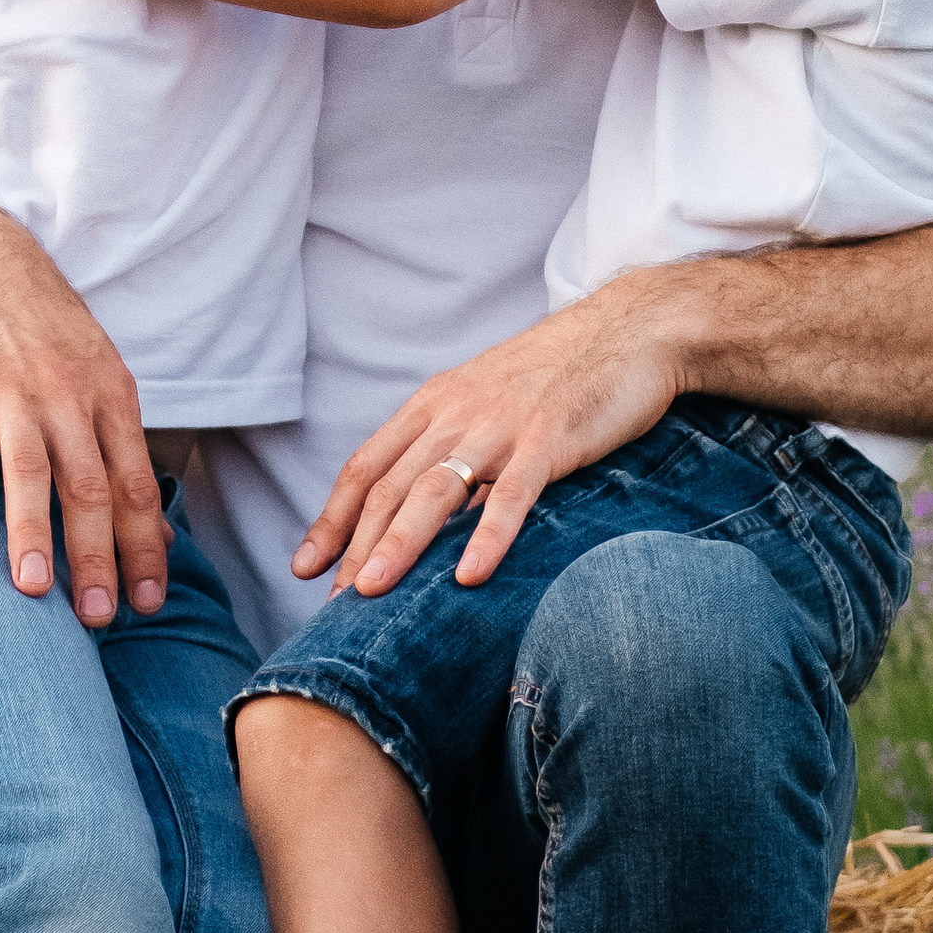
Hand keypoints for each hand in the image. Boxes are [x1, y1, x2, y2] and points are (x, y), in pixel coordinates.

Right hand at [0, 224, 169, 627]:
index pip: (135, 484)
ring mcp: (10, 395)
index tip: (149, 602)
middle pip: (88, 487)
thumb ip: (123, 454)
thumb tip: (158, 535)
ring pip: (27, 474)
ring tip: (32, 592)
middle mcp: (66, 397)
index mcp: (111, 397)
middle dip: (96, 556)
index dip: (144, 547)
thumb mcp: (100, 379)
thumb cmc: (47, 333)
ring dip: (30, 535)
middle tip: (97, 617)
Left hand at [292, 275, 698, 595]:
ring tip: (373, 592)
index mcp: (435, 403)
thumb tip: (420, 510)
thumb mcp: (487, 401)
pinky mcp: (551, 436)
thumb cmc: (558, 375)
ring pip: (435, 488)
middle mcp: (456, 411)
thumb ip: (451, 444)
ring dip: (400, 543)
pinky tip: (470, 576)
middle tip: (333, 602)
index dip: (332, 518)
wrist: (628, 330)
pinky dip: (487, 535)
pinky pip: (512, 493)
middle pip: (391, 485)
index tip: (304, 566)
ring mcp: (502, 424)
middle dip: (355, 546)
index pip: (367, 466)